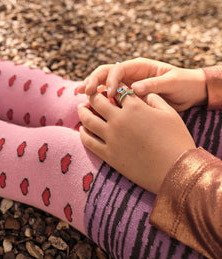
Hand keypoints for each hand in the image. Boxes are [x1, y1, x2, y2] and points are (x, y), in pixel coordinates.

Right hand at [78, 57, 206, 110]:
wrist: (191, 92)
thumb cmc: (184, 84)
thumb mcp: (172, 82)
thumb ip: (153, 84)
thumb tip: (134, 89)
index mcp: (139, 66)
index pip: (118, 69)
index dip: (110, 80)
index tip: (108, 94)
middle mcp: (130, 72)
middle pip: (105, 72)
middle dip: (93, 80)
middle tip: (85, 92)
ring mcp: (127, 82)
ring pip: (103, 82)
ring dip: (91, 87)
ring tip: (79, 94)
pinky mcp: (126, 94)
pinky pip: (109, 95)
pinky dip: (98, 98)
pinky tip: (90, 105)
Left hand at [78, 91, 195, 193]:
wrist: (176, 172)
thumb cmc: (177, 141)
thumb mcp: (170, 114)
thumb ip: (154, 98)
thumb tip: (142, 92)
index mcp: (134, 107)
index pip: (117, 90)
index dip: (113, 86)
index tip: (110, 87)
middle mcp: (119, 120)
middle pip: (97, 101)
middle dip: (92, 94)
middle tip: (89, 93)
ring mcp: (111, 138)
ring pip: (87, 120)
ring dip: (82, 111)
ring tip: (81, 108)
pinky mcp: (108, 155)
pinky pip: (88, 141)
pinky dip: (83, 133)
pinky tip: (82, 130)